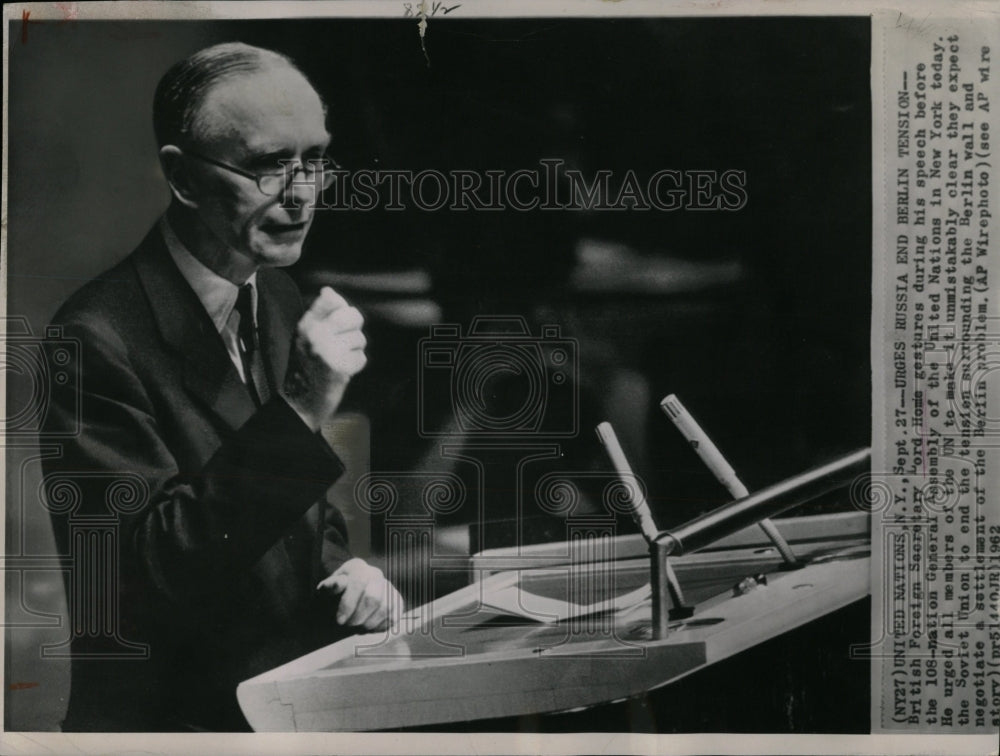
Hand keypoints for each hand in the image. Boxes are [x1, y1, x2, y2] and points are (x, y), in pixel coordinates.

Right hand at [283, 287, 365, 430]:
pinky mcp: (337, 368)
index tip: (337, 325)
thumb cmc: (305, 366)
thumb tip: (329, 291)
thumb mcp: (306, 336)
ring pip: (359, 339)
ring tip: (337, 360)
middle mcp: (314, 334)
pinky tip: (340, 371)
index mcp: (306, 324)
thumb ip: (321, 313)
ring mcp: (326, 351)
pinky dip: (354, 366)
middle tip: (344, 342)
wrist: (297, 402)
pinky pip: (361, 358)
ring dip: (353, 352)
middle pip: (353, 316)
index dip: (343, 310)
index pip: (332, 300)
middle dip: (355, 329)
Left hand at [316, 558, 402, 630]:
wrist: (345, 599)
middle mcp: (375, 574)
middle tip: (348, 626)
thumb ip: (330, 587)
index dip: (349, 604)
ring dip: (369, 624)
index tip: (339, 620)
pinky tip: (368, 627)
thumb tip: (339, 583)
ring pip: (385, 608)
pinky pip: (393, 617)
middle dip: (359, 617)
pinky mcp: (396, 601)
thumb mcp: (326, 591)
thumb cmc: (334, 596)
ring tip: (357, 628)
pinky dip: (379, 627)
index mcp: (358, 568)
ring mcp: (388, 587)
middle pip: (374, 597)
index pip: (359, 583)